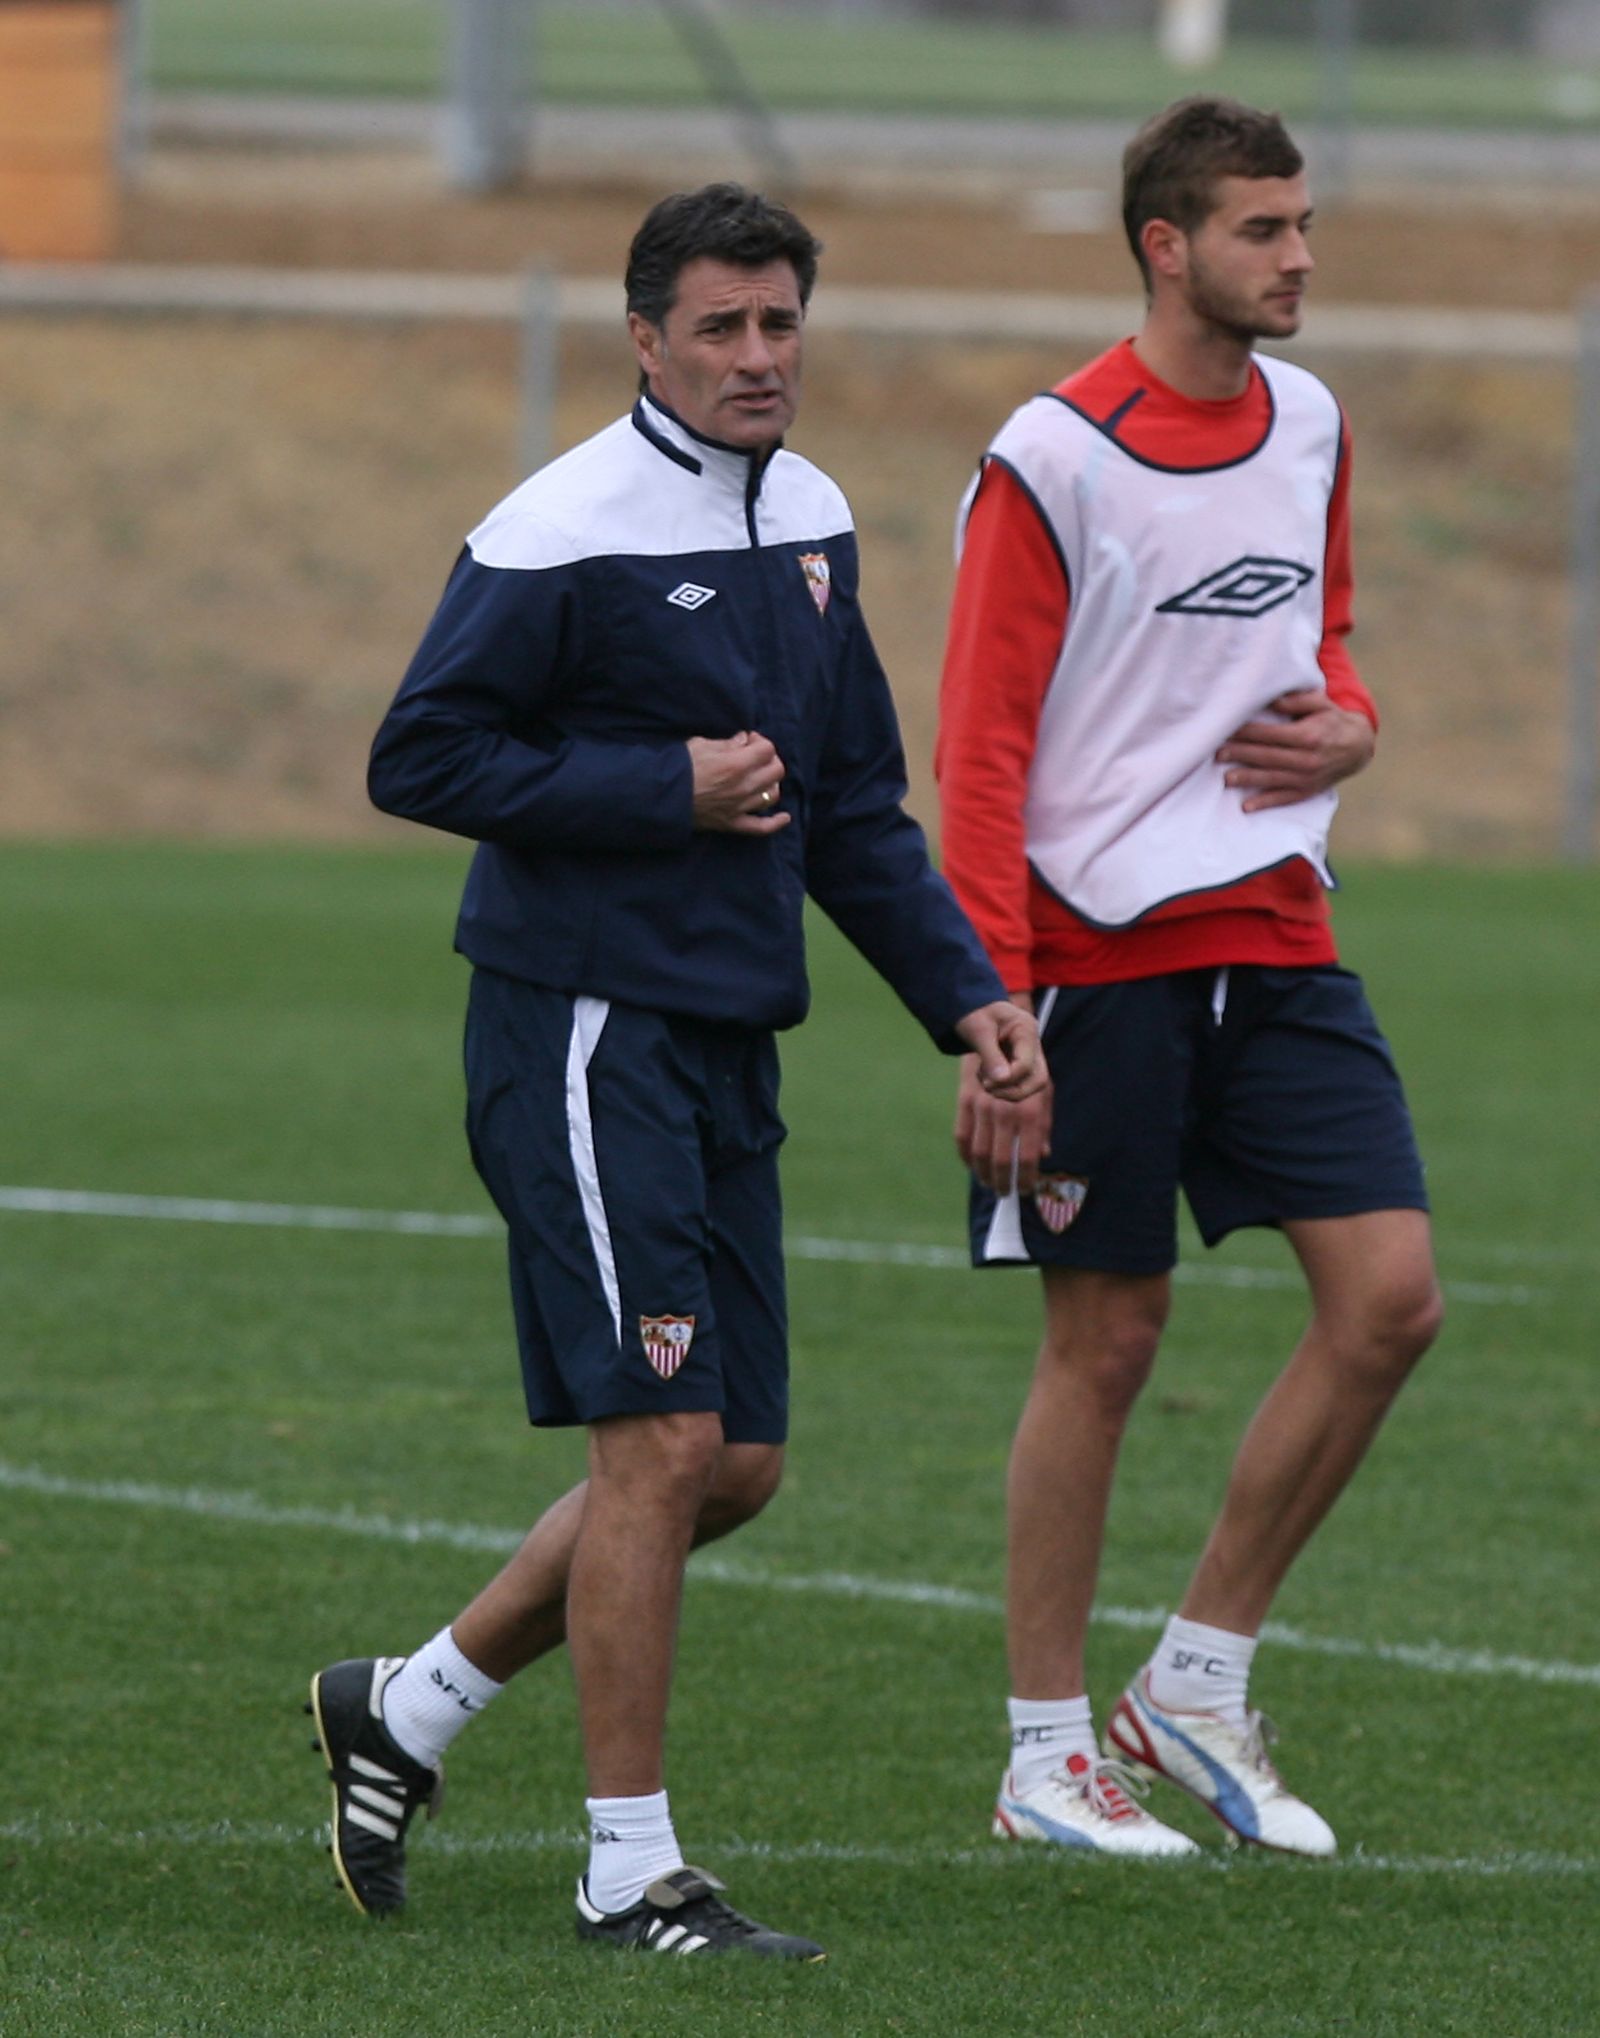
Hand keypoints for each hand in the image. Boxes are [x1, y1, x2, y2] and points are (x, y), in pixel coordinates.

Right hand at [687, 731, 791, 833]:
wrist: (661, 797)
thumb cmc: (679, 767)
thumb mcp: (702, 745)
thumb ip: (727, 743)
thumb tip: (743, 740)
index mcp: (736, 764)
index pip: (767, 749)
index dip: (760, 741)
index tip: (748, 740)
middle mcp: (743, 786)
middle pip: (776, 771)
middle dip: (769, 759)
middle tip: (755, 757)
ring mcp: (740, 807)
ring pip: (772, 795)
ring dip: (771, 784)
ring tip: (761, 778)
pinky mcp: (732, 823)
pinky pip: (761, 827)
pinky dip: (775, 823)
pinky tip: (784, 817)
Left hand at [953, 1000, 1045, 1103]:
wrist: (973, 1008)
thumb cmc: (975, 1015)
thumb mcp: (978, 1032)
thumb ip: (990, 1055)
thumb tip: (1002, 1080)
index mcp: (1026, 1028)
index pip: (1026, 1064)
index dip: (1007, 1078)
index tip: (985, 1082)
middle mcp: (1034, 1043)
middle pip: (1039, 1080)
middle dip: (1013, 1091)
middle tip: (986, 1086)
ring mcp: (1032, 1054)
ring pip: (1032, 1086)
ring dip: (1007, 1091)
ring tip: (983, 1080)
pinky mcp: (1024, 1063)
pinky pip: (1021, 1084)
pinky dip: (1003, 1088)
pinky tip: (985, 1077)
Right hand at [954, 1052, 1053, 1193]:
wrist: (999, 1031)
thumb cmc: (1030, 1065)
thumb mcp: (1045, 1091)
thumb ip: (1044, 1124)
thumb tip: (1044, 1154)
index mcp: (1029, 1109)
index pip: (1027, 1155)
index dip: (1026, 1178)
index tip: (1025, 1190)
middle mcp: (1004, 1110)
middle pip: (1000, 1160)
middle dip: (1003, 1182)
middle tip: (1005, 1194)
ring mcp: (981, 1106)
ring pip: (979, 1152)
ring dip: (983, 1174)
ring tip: (989, 1184)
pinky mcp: (965, 1101)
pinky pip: (962, 1136)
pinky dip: (966, 1156)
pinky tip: (972, 1166)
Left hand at [1216, 689, 1374, 811]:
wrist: (1358, 747)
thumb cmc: (1333, 721)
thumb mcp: (1320, 703)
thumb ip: (1296, 701)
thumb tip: (1271, 701)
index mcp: (1308, 736)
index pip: (1270, 735)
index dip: (1247, 733)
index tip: (1226, 730)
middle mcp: (1306, 759)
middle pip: (1267, 757)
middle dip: (1241, 755)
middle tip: (1217, 753)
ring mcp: (1306, 778)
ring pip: (1271, 779)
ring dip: (1247, 779)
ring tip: (1226, 779)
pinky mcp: (1307, 791)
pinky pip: (1284, 799)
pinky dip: (1265, 803)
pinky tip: (1247, 807)